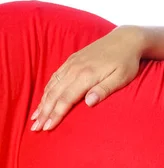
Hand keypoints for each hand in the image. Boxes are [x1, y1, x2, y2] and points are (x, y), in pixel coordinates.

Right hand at [30, 25, 144, 131]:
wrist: (126, 39)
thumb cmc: (126, 62)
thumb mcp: (121, 78)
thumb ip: (104, 90)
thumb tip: (89, 103)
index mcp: (87, 75)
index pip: (66, 99)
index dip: (56, 114)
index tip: (47, 128)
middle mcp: (75, 69)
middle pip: (55, 94)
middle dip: (44, 112)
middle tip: (35, 128)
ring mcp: (72, 63)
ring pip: (52, 85)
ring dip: (42, 102)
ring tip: (34, 117)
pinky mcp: (72, 59)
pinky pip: (55, 76)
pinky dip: (47, 89)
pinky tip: (43, 98)